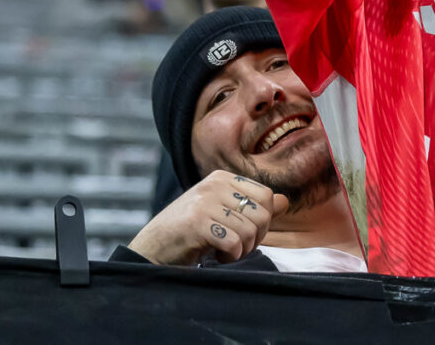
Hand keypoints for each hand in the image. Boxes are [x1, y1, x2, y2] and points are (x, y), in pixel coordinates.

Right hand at [128, 170, 289, 265]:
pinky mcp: (197, 223)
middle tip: (236, 247)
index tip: (246, 234)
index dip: (264, 222)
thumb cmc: (189, 233)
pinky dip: (229, 257)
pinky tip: (214, 255)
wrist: (151, 250)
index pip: (267, 196)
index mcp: (222, 178)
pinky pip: (234, 243)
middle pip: (263, 214)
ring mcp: (205, 202)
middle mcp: (214, 184)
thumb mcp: (222, 213)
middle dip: (255, 239)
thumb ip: (253, 207)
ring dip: (241, 251)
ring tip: (222, 251)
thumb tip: (284, 201)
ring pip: (250, 231)